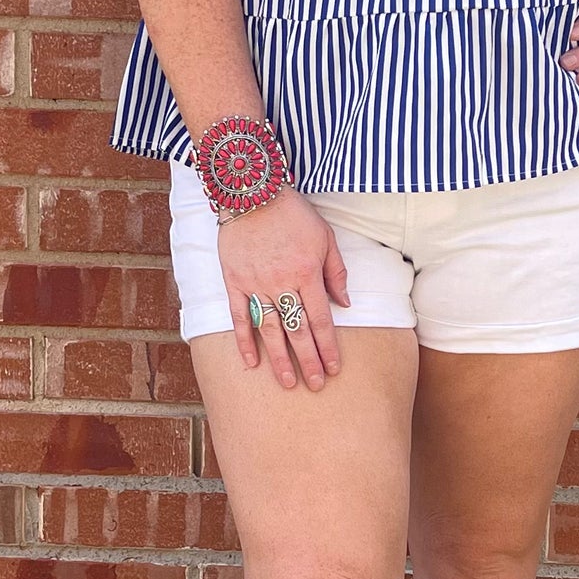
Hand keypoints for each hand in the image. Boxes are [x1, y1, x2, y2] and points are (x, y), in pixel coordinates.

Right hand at [215, 186, 352, 389]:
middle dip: (308, 361)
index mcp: (306, 274)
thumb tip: (345, 305)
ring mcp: (255, 284)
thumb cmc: (293, 214)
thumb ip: (335, 273)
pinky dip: (244, 340)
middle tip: (315, 385)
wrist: (252, 192)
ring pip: (269, 330)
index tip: (334, 368)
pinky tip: (251, 362)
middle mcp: (281, 284)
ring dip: (279, 359)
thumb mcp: (325, 238)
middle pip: (296, 331)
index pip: (320, 320)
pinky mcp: (234, 281)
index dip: (328, 347)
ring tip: (287, 383)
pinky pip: (238, 317)